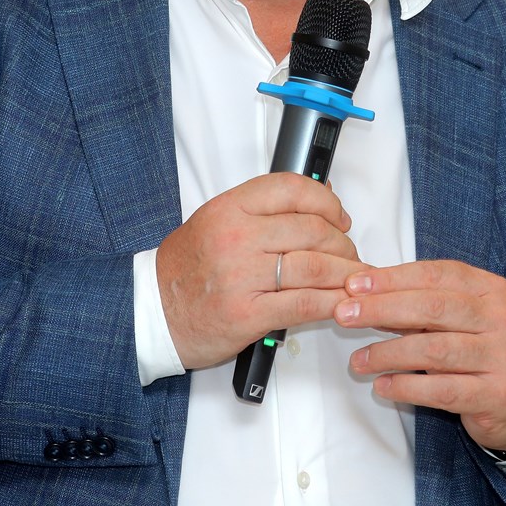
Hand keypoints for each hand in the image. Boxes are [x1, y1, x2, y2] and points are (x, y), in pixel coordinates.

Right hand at [157, 173, 365, 369]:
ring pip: (315, 267)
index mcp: (229, 208)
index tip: (340, 217)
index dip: (327, 202)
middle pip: (312, 230)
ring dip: (345, 273)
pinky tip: (343, 303)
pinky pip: (305, 304)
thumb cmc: (185, 269)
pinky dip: (332, 303)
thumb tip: (323, 195)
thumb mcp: (218, 222)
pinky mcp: (248, 315)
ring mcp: (241, 277)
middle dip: (342, 243)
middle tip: (350, 254)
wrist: (152, 314)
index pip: (292, 189)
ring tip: (353, 278)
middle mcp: (236, 238)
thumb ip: (265, 209)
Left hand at [336, 260, 505, 455]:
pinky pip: (442, 390)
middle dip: (383, 309)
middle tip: (344, 315)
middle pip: (434, 307)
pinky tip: (383, 386)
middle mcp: (501, 318)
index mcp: (491, 289)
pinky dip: (407, 387)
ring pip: (435, 350)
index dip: (393, 278)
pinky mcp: (496, 395)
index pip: (437, 274)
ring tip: (358, 361)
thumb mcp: (458, 319)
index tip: (354, 284)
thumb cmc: (481, 350)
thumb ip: (420, 305)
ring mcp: (502, 357)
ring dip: (388, 353)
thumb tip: (364, 295)